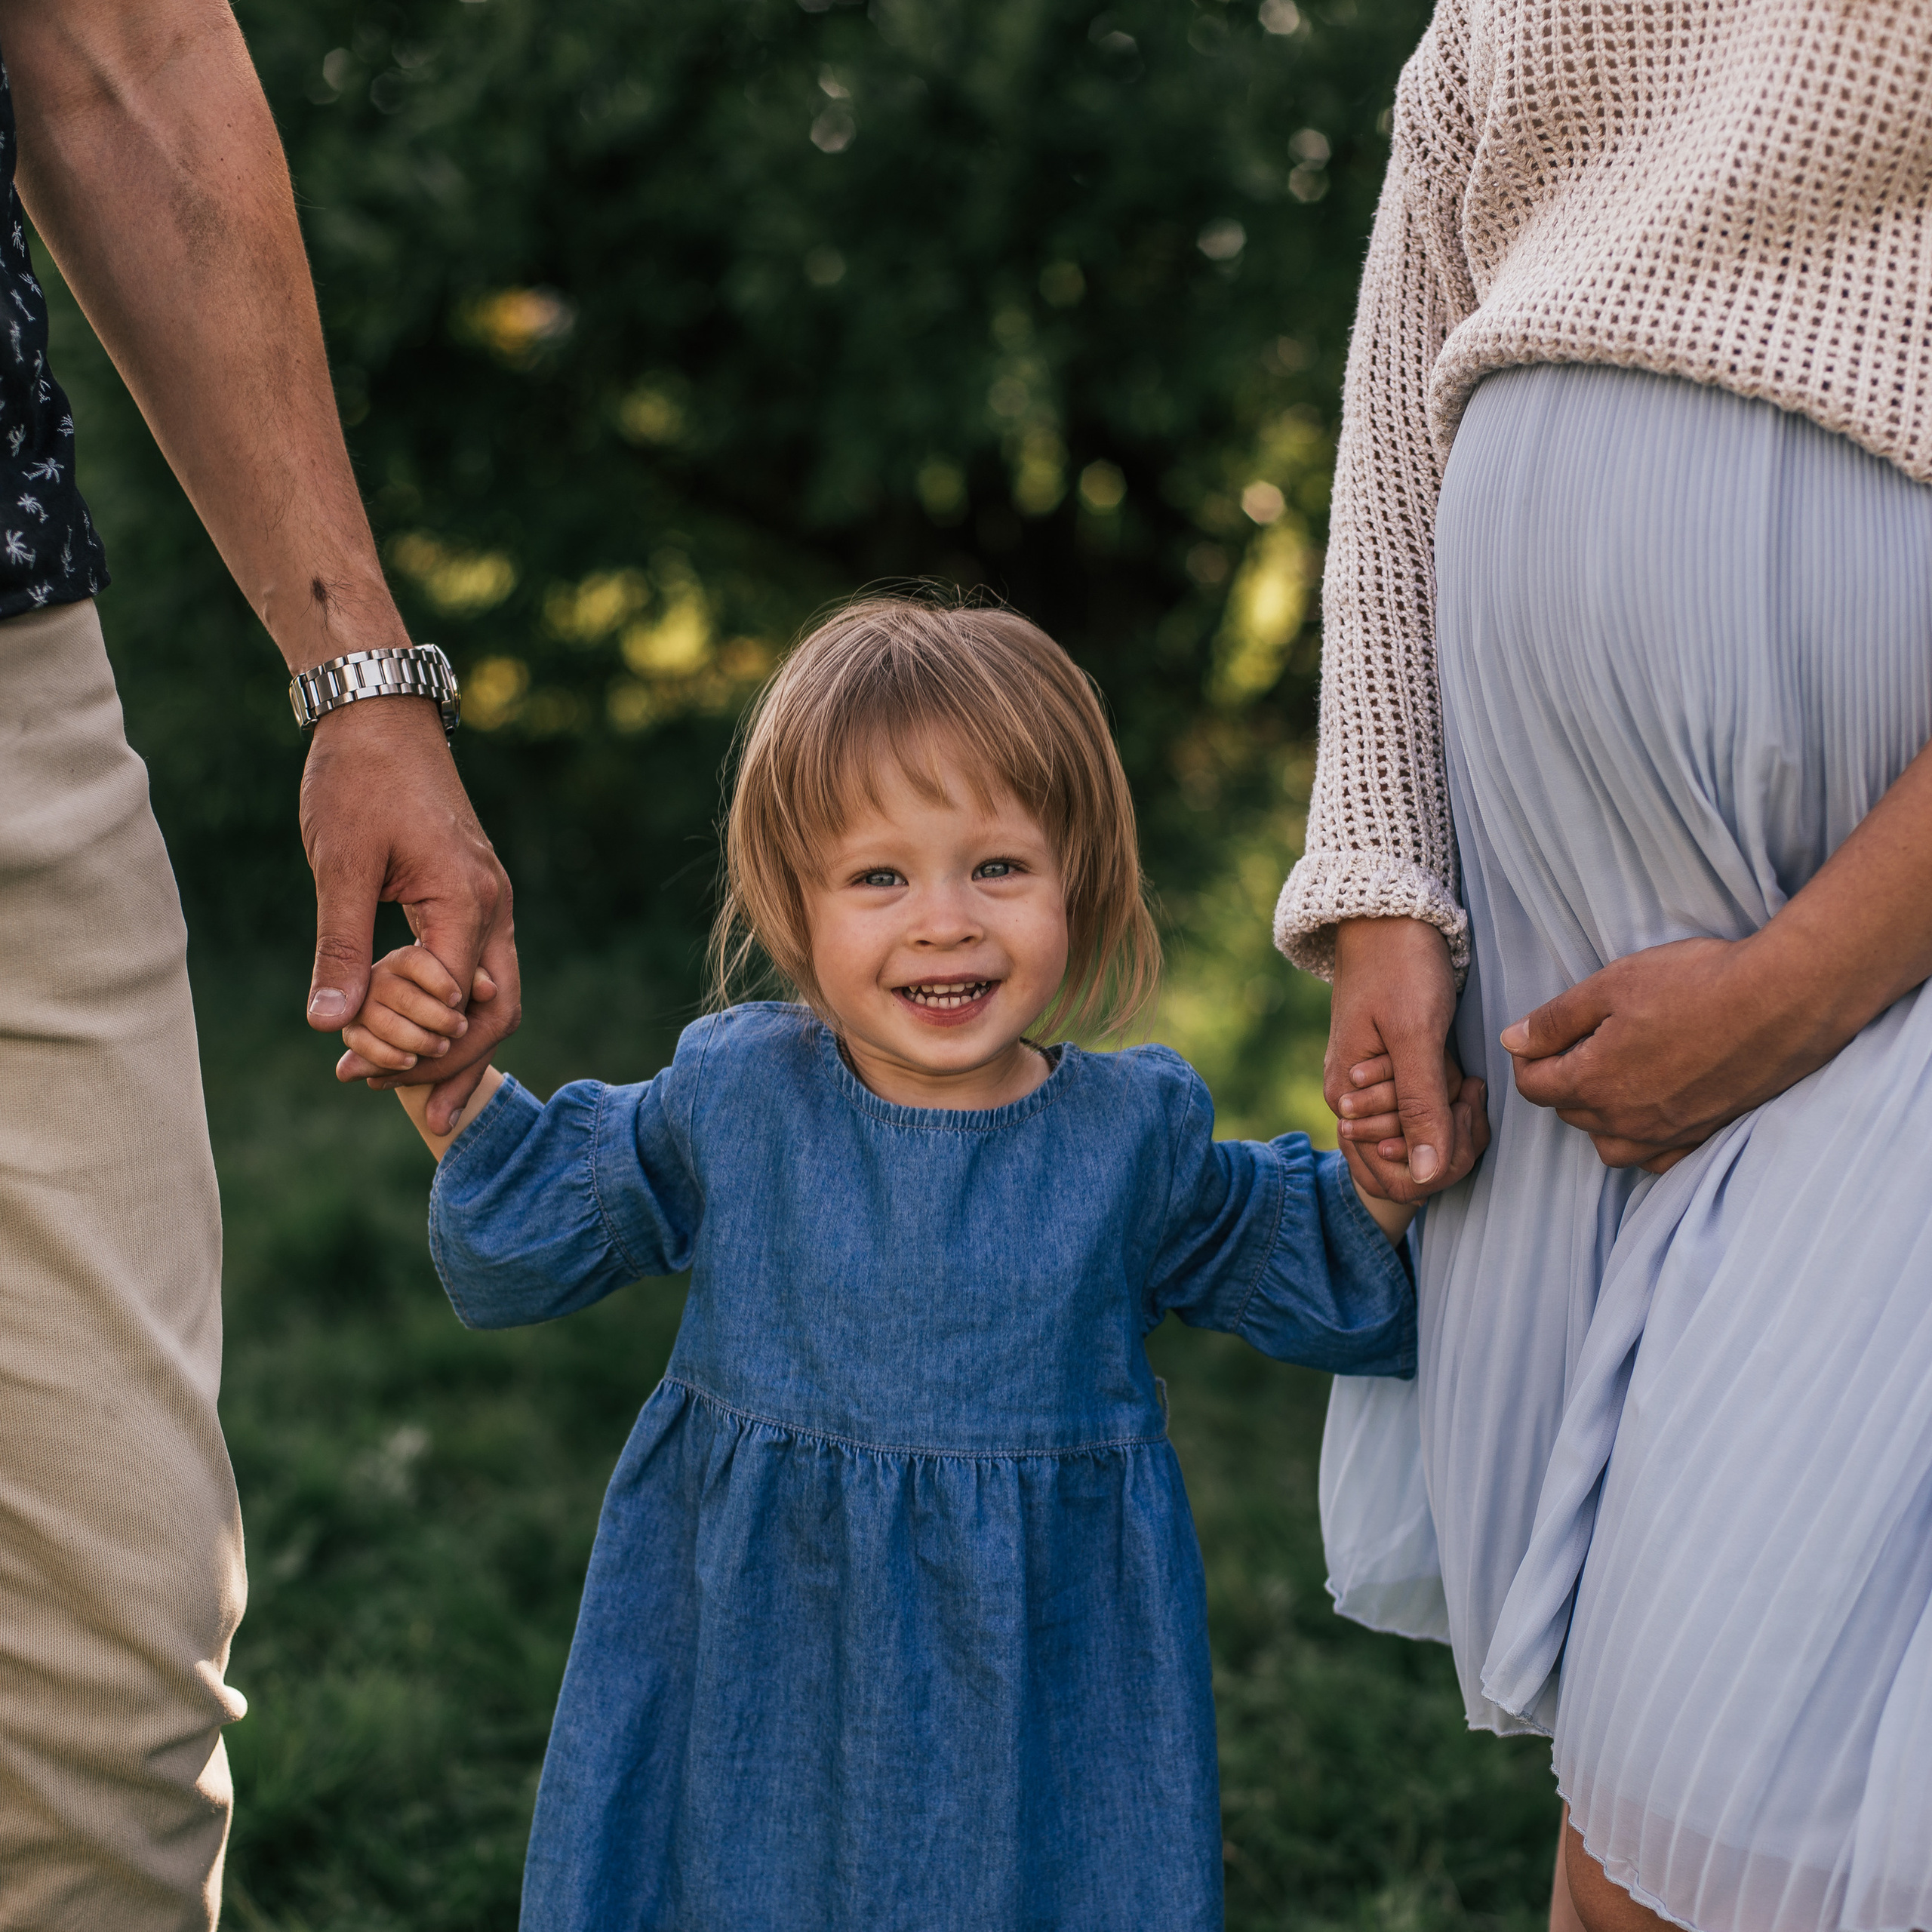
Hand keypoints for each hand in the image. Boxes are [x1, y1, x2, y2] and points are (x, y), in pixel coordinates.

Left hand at [302, 698, 520, 1133]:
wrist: (381, 717)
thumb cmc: (359, 780)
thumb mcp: (340, 865)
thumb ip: (342, 946)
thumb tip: (330, 1025)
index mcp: (468, 901)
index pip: (461, 1004)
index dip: (418, 1049)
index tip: (358, 1072)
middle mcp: (492, 908)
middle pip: (496, 1014)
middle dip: (452, 1067)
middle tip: (400, 1107)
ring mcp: (487, 905)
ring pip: (490, 998)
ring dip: (448, 1045)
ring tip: (391, 1082)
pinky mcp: (470, 900)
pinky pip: (472, 973)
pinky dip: (445, 1012)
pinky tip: (404, 1033)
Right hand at [1326, 917, 1474, 1200]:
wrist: (1388, 915)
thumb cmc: (1400, 966)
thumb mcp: (1415, 1035)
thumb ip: (1419, 1108)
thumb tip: (1424, 1179)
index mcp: (1346, 1102)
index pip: (1395, 1180)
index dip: (1442, 1163)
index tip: (1464, 1106)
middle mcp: (1352, 1107)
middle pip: (1409, 1170)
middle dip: (1451, 1142)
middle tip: (1470, 1089)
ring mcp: (1372, 1095)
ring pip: (1420, 1148)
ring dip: (1454, 1125)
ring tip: (1467, 1080)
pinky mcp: (1392, 1079)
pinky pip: (1422, 1120)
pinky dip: (1449, 1109)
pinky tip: (1462, 1079)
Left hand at [1498, 934, 1825, 1170]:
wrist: (1785, 1000)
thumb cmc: (1697, 984)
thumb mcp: (1611, 985)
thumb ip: (1555, 1020)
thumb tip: (1512, 1040)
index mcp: (1593, 1082)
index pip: (1533, 1088)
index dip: (1528, 1059)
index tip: (1540, 1037)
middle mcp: (1627, 1120)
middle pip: (1570, 1113)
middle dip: (1564, 1082)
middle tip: (1586, 1043)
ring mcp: (1669, 1134)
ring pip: (1610, 1145)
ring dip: (1601, 1117)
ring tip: (1617, 1077)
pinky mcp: (1707, 1135)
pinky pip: (1659, 1159)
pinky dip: (1647, 1142)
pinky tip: (1655, 1109)